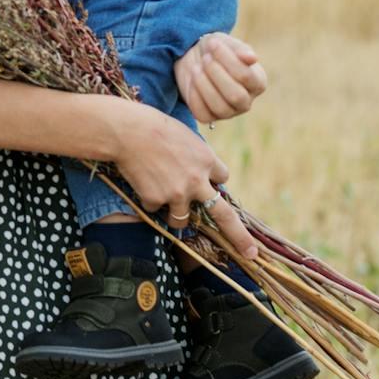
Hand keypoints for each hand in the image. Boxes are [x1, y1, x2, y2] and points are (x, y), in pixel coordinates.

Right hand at [108, 101, 259, 260]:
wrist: (128, 131)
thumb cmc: (155, 126)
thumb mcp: (186, 136)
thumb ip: (196, 155)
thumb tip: (198, 170)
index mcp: (206, 160)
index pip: (222, 178)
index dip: (213, 180)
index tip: (208, 180)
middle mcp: (197, 181)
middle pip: (224, 215)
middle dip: (239, 236)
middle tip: (250, 253)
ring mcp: (177, 194)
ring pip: (182, 221)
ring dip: (175, 215)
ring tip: (160, 196)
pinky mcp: (155, 200)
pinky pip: (153, 208)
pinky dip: (147, 198)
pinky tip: (139, 179)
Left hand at [176, 33, 266, 123]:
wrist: (192, 57)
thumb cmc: (215, 50)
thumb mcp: (227, 43)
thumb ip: (240, 49)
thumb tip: (252, 58)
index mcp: (257, 82)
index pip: (246, 76)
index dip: (227, 60)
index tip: (213, 44)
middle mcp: (246, 101)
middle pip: (236, 96)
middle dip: (217, 75)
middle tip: (205, 58)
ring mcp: (229, 112)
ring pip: (221, 108)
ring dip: (205, 86)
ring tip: (196, 68)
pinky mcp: (209, 117)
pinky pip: (203, 114)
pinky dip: (195, 97)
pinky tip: (192, 81)